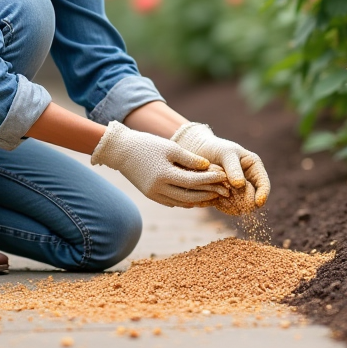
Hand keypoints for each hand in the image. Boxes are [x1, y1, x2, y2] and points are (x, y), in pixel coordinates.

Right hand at [91, 121, 229, 207]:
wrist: (121, 151)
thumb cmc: (147, 145)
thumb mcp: (170, 148)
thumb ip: (189, 159)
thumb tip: (207, 166)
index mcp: (164, 175)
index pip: (194, 181)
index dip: (211, 179)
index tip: (225, 176)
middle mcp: (159, 189)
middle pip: (190, 196)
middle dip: (209, 194)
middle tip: (225, 191)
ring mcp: (154, 194)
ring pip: (182, 202)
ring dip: (199, 200)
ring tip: (214, 196)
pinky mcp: (151, 195)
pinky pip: (172, 202)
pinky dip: (186, 201)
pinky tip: (196, 197)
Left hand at [171, 123, 270, 206]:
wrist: (198, 152)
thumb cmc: (215, 148)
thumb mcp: (226, 154)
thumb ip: (233, 168)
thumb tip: (240, 185)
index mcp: (254, 168)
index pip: (263, 184)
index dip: (263, 194)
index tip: (258, 203)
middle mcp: (248, 180)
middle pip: (253, 198)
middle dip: (248, 204)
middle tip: (239, 208)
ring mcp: (237, 190)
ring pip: (241, 205)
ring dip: (234, 206)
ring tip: (222, 200)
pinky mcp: (226, 197)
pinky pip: (227, 207)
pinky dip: (223, 206)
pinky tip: (215, 202)